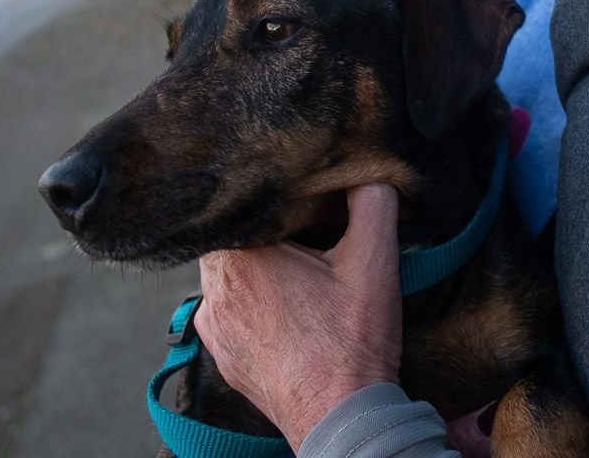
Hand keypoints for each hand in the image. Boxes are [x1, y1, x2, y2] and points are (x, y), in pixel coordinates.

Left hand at [194, 183, 402, 450]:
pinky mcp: (221, 353)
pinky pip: (225, 309)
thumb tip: (371, 171)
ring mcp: (214, 325)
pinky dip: (248, 301)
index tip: (289, 188)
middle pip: (228, 234)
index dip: (261, 189)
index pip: (235, 201)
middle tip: (296, 223)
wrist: (341, 417)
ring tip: (290, 262)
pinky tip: (282, 304)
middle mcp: (216, 289)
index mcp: (243, 257)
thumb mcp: (375, 262)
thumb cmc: (352, 343)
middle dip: (258, 226)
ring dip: (251, 263)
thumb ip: (373, 203)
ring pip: (224, 272)